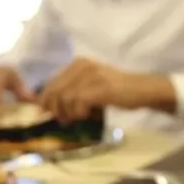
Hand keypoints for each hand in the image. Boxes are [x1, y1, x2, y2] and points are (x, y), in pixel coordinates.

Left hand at [39, 58, 174, 122]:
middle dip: (55, 109)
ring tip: (78, 118)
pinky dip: (80, 112)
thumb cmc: (114, 91)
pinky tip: (87, 115)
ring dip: (69, 113)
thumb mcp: (88, 87)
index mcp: (77, 64)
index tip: (46, 114)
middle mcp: (82, 65)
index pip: (51, 83)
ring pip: (65, 98)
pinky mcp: (99, 86)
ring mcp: (91, 75)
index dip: (45, 100)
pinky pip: (78, 102)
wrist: (140, 90)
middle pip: (55, 91)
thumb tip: (43, 105)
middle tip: (63, 120)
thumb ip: (68, 92)